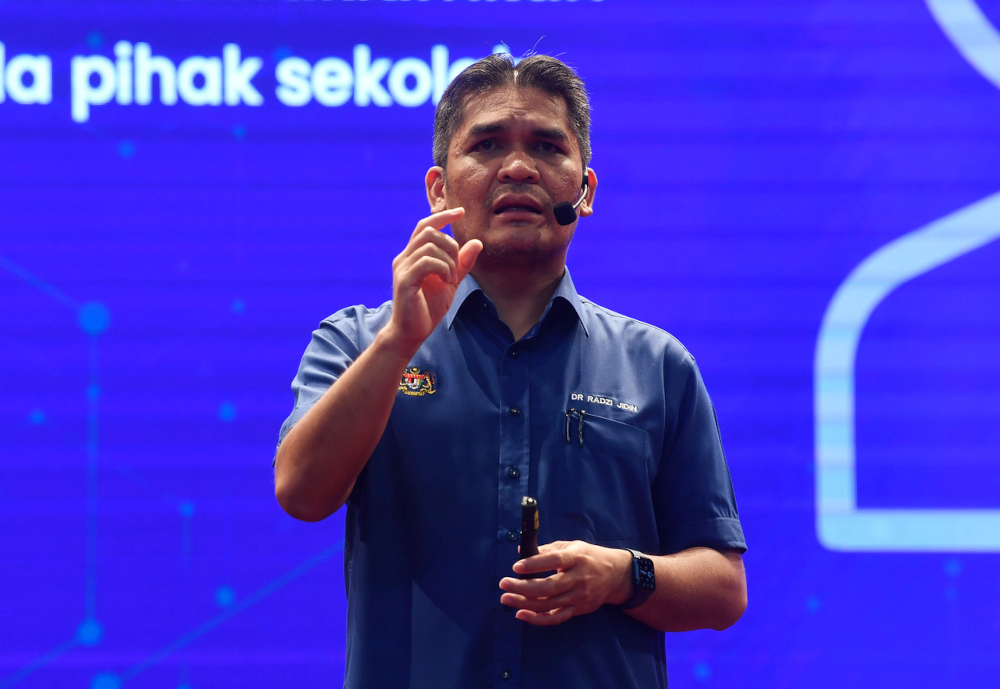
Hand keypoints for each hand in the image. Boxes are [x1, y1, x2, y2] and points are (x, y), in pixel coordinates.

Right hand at [383, 208, 481, 354]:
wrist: (411, 333)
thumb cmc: (428, 308)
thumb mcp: (451, 282)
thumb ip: (462, 263)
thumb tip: (476, 242)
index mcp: (413, 255)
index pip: (425, 226)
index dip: (443, 216)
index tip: (461, 212)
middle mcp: (404, 258)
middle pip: (429, 231)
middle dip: (450, 245)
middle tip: (457, 267)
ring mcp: (402, 268)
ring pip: (429, 245)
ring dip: (448, 260)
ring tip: (452, 279)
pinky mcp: (404, 281)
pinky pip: (427, 262)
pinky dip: (443, 268)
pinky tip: (447, 281)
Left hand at [498, 541, 632, 625]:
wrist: (616, 575)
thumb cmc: (589, 557)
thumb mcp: (571, 546)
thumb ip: (547, 550)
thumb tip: (521, 551)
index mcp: (576, 558)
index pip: (554, 561)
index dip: (534, 564)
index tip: (516, 566)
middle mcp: (578, 579)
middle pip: (548, 587)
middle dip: (523, 587)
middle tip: (504, 584)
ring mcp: (579, 597)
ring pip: (549, 604)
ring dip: (524, 603)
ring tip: (506, 598)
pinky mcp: (578, 610)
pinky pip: (555, 618)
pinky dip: (537, 619)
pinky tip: (521, 614)